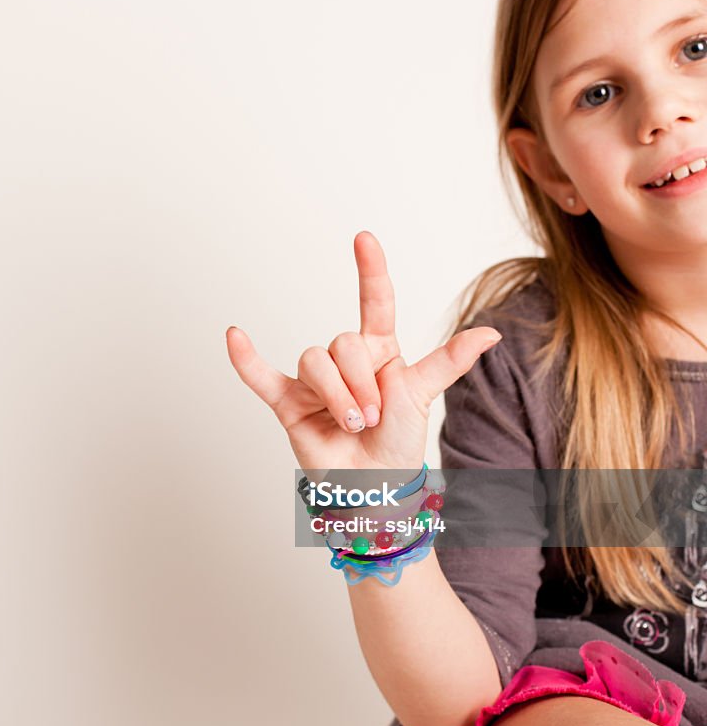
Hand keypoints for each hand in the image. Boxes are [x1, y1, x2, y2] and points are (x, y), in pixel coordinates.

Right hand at [226, 231, 500, 473]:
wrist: (374, 487)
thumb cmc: (399, 441)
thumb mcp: (422, 395)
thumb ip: (448, 361)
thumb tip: (491, 332)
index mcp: (379, 351)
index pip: (374, 302)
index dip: (370, 270)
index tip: (364, 239)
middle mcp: (345, 361)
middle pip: (343, 342)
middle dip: (360, 381)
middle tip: (372, 416)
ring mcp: (314, 382)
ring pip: (314, 361)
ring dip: (336, 394)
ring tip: (350, 423)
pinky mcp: (288, 404)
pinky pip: (262, 377)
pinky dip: (246, 360)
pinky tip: (234, 337)